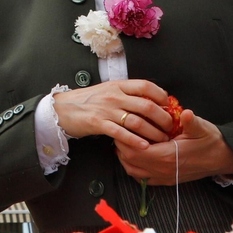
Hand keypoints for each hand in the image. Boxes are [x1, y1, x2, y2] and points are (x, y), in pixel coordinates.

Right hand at [52, 79, 172, 150]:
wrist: (62, 108)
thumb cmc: (87, 101)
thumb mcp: (107, 90)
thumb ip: (126, 94)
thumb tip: (151, 100)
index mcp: (118, 85)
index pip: (146, 86)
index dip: (161, 96)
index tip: (169, 106)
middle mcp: (113, 96)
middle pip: (146, 106)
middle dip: (163, 119)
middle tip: (170, 128)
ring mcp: (106, 109)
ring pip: (137, 121)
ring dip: (153, 133)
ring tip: (162, 140)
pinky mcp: (98, 123)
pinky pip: (121, 133)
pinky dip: (135, 140)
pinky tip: (144, 146)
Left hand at [117, 109, 232, 183]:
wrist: (223, 158)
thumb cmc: (211, 141)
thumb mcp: (202, 128)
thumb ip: (191, 122)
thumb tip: (187, 113)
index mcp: (169, 156)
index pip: (136, 150)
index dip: (125, 139)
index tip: (123, 126)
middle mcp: (164, 169)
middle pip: (130, 160)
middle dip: (122, 145)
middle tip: (121, 131)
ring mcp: (165, 177)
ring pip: (133, 170)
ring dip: (125, 157)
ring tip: (126, 142)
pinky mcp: (167, 180)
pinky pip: (143, 178)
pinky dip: (134, 168)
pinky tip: (135, 155)